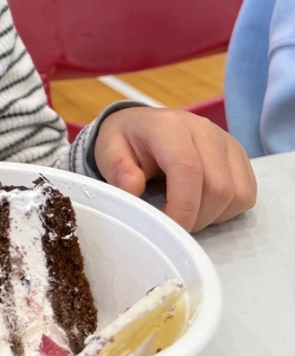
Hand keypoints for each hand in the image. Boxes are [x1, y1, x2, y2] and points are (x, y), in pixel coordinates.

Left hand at [94, 107, 256, 231]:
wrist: (142, 126)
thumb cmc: (126, 141)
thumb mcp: (108, 151)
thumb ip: (117, 169)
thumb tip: (132, 187)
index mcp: (169, 127)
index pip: (188, 170)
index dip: (182, 208)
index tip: (167, 229)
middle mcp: (204, 130)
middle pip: (218, 187)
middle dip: (195, 217)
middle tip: (171, 222)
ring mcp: (226, 141)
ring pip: (236, 194)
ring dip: (212, 216)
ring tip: (185, 212)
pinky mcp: (239, 156)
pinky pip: (246, 194)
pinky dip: (226, 211)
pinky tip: (202, 205)